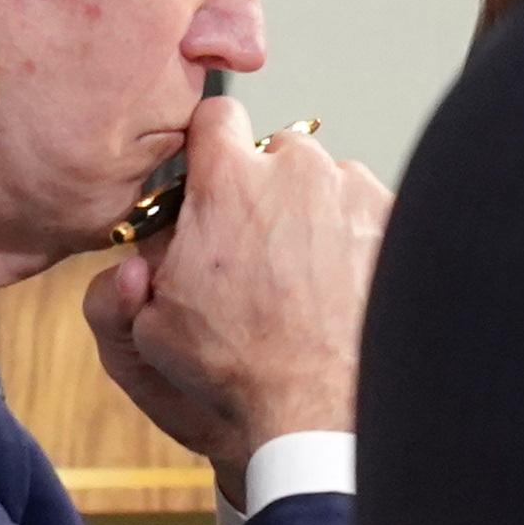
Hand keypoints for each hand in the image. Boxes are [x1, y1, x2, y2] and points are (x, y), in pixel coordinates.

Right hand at [81, 97, 388, 496]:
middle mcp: (295, 171)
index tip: (216, 172)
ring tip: (310, 277)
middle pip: (278, 151)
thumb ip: (131, 278)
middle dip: (269, 189)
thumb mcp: (150, 331)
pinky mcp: (393, 218)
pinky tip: (345, 284)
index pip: (217, 117)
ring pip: (329, 182)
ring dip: (318, 214)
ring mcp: (351, 190)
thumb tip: (136, 254)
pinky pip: (370, 210)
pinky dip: (359, 238)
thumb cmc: (239, 371)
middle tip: (263, 248)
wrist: (322, 407)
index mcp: (228, 183)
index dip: (213, 145)